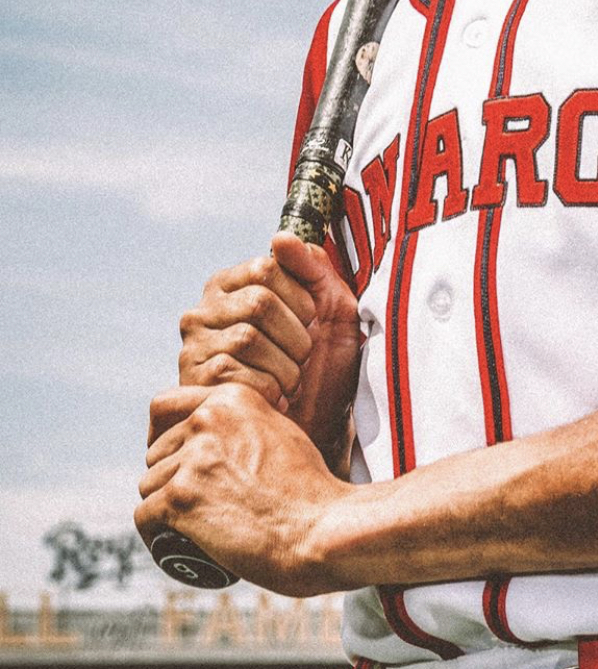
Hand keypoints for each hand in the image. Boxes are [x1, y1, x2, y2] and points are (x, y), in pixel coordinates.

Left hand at [137, 384, 349, 596]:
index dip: (166, 437)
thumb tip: (221, 432)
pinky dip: (155, 534)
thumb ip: (247, 422)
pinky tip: (174, 542)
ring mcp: (193, 456)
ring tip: (195, 524)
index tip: (175, 462)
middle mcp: (208, 418)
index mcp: (233, 397)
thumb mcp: (282, 432)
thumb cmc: (309, 491)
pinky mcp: (181, 497)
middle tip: (197, 504)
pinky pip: (144, 515)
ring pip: (150, 484)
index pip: (166, 407)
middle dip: (170, 477)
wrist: (322, 529)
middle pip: (157, 451)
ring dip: (166, 507)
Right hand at [163, 233, 360, 461]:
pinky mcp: (193, 388)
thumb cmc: (325, 366)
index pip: (265, 266)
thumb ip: (313, 267)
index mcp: (232, 285)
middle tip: (304, 358)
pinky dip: (270, 391)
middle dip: (297, 335)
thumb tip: (281, 237)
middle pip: (258, 301)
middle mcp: (203, 312)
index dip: (301, 296)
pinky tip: (275, 401)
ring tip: (291, 381)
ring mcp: (192, 350)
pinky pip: (237, 376)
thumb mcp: (332, 309)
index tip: (314, 320)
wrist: (317, 431)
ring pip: (248, 338)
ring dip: (286, 366)